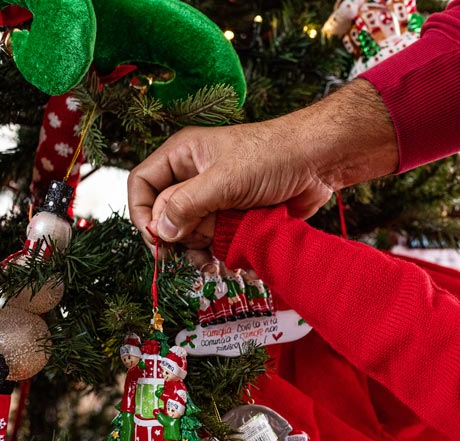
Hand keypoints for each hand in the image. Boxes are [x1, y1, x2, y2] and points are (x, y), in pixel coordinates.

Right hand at [128, 79, 396, 249]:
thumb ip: (187, 205)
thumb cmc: (272, 157)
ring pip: (190, 234)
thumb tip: (160, 231)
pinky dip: (217, 254)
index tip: (156, 240)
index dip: (142, 213)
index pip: (142, 185)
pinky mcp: (233, 217)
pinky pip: (214, 241)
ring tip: (210, 265)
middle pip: (164, 215)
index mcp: (182, 157)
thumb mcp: (224, 179)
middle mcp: (193, 177)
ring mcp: (214, 199)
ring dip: (196, 252)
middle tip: (187, 255)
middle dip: (174, 238)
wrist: (318, 163)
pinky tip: (226, 264)